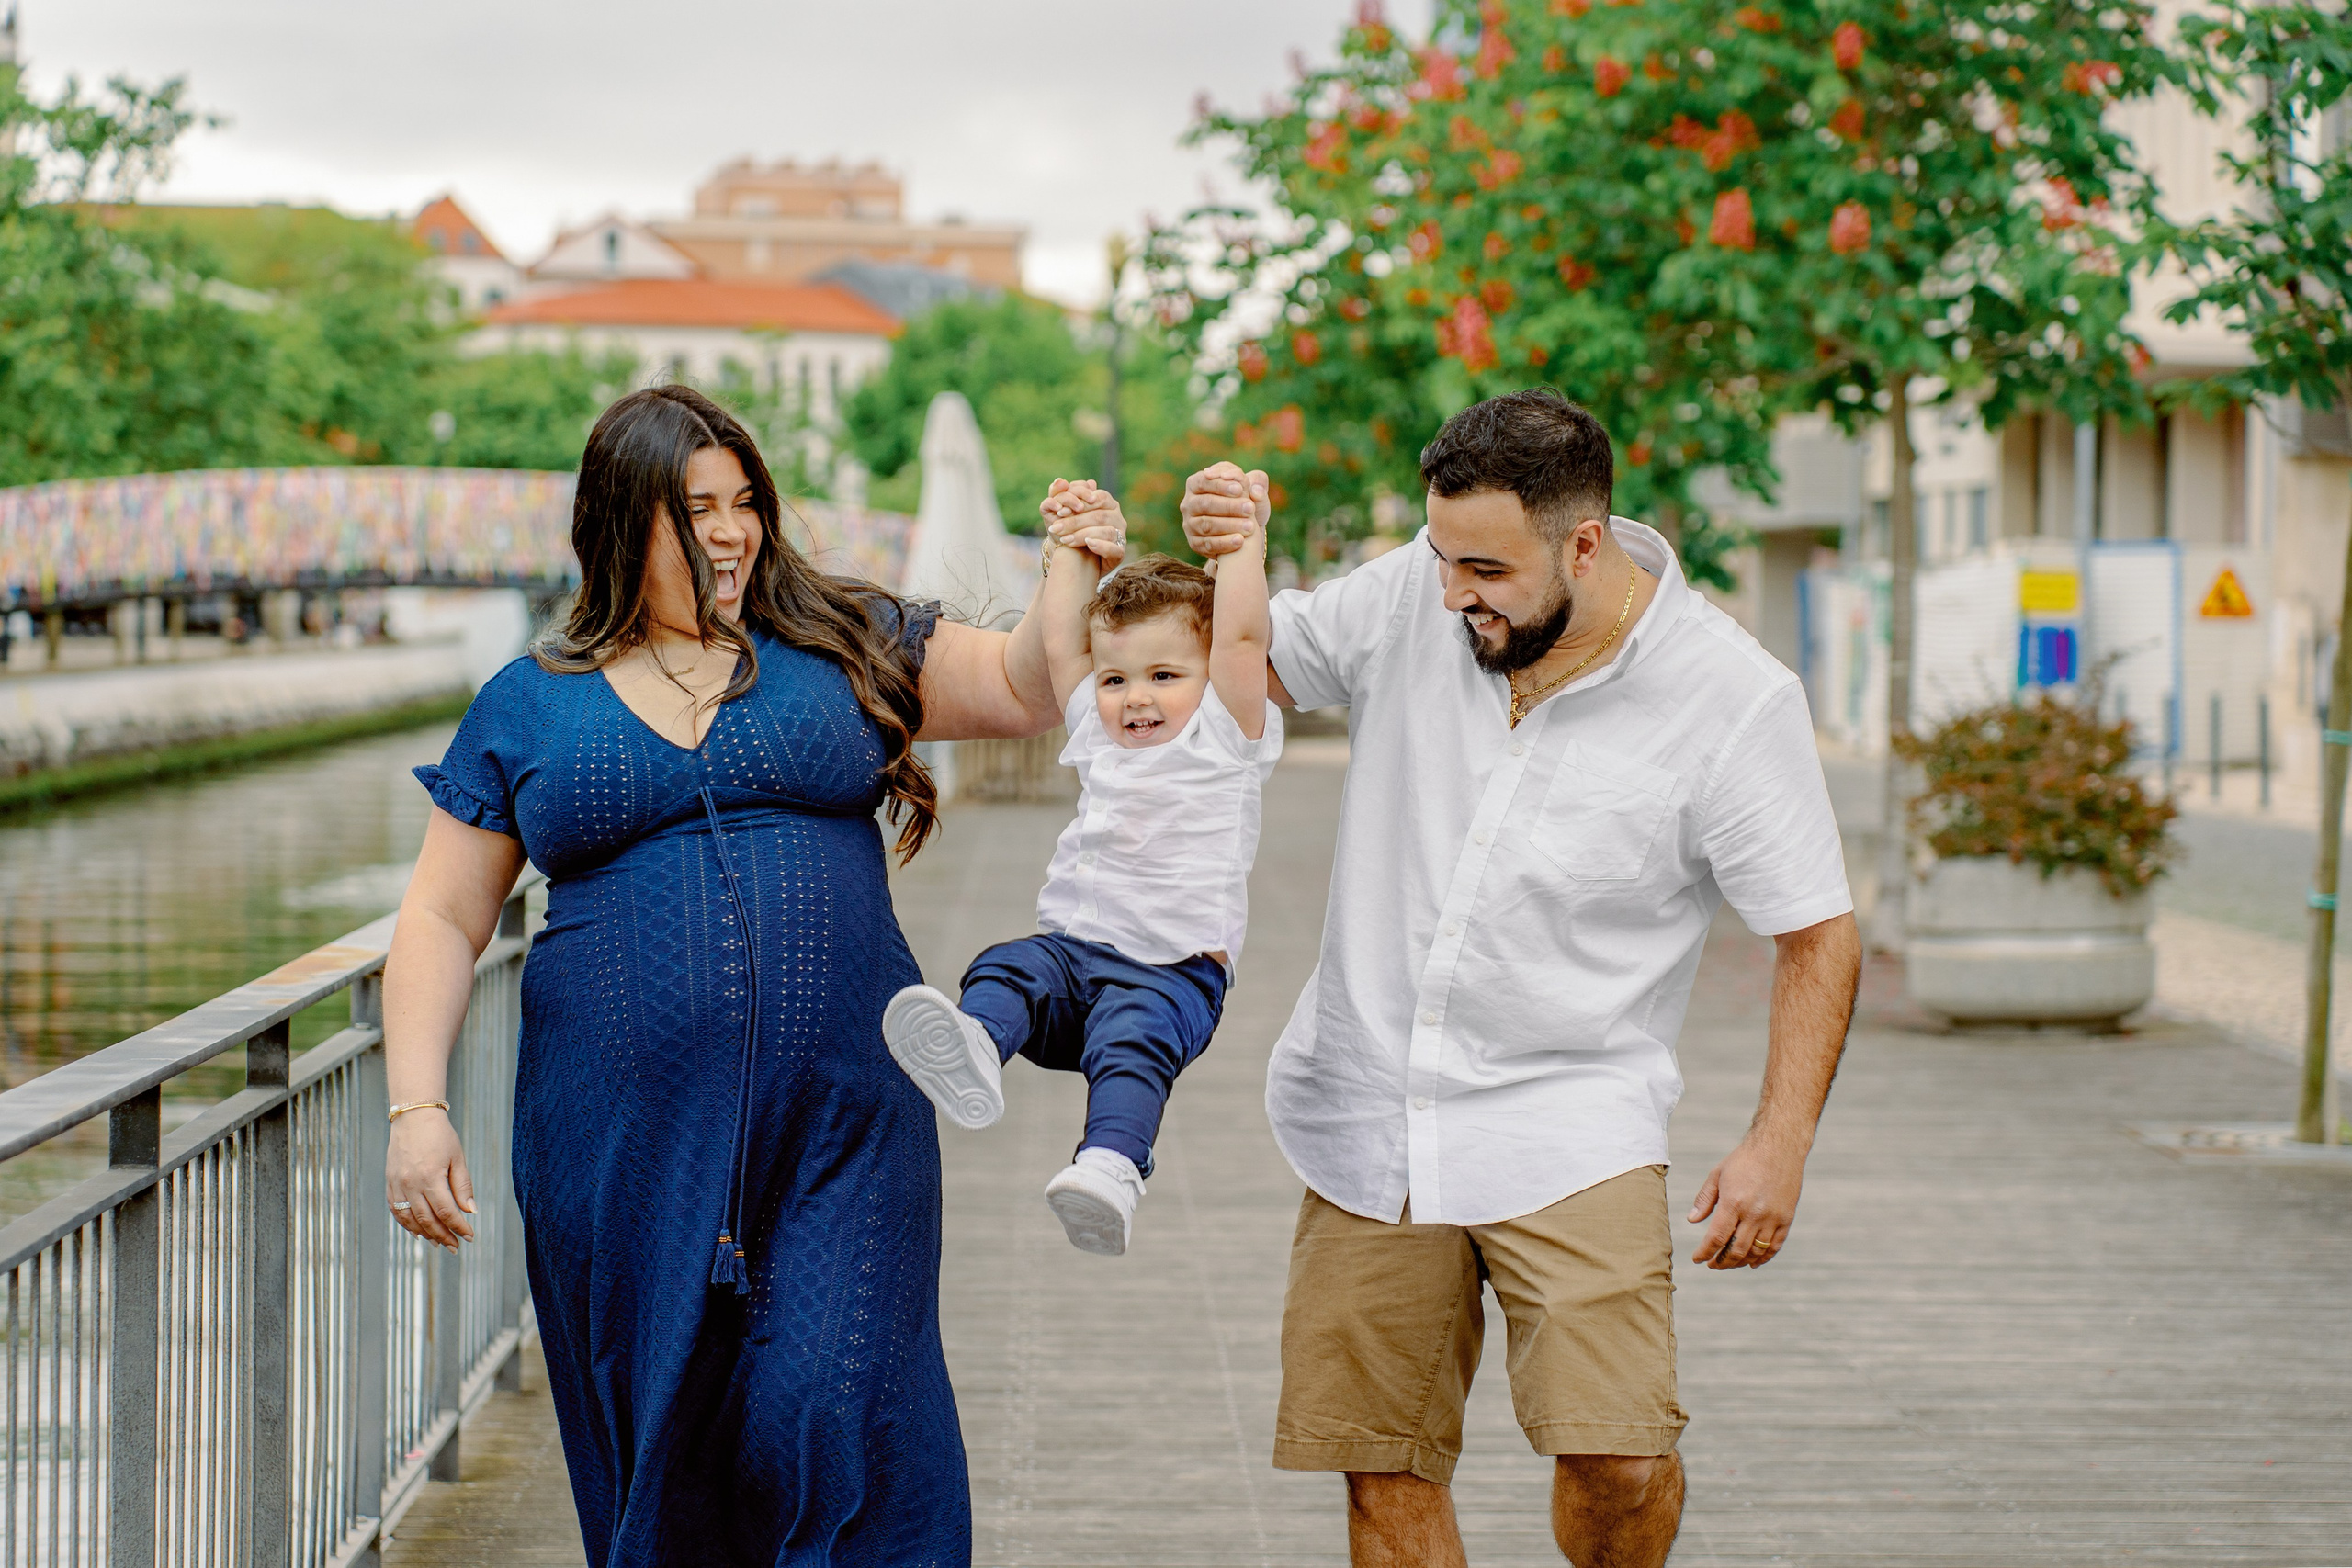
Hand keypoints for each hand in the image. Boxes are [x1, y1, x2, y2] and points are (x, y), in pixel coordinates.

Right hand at [387, 1108, 475, 1250]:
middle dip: (443, 1236)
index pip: (446, 1211)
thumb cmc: (440, 1136)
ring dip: (425, 1234)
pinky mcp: (389, 1183)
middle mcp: (411, 1184)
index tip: (469, 1236)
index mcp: (430, 1177)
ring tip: (439, 1243)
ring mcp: (397, 1185)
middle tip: (455, 1247)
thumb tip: (470, 1212)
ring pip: (410, 1219)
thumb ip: (463, 1186)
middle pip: (428, 1220)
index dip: (458, 1227)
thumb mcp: (458, 1158)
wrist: (413, 1117)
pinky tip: (418, 1232)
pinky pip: (396, 1210)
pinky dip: (406, 1224)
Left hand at [1041, 479, 1126, 567]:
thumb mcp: (1063, 513)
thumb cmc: (1071, 530)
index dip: (1079, 502)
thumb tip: (1060, 481)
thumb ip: (1060, 496)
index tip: (1059, 511)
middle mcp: (1118, 518)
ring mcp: (1121, 536)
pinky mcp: (1119, 554)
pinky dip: (1101, 545)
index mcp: (1108, 503)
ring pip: (1106, 532)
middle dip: (1075, 522)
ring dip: (1083, 535)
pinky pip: (1114, 549)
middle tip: (1056, 528)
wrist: (1076, 558)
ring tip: (1064, 539)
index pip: (1098, 497)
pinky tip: (1088, 544)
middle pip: (1099, 516)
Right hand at [1181, 463, 1269, 558]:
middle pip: (1205, 503)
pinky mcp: (1194, 543)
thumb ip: (1257, 481)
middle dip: (1229, 506)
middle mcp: (1189, 504)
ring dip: (1229, 525)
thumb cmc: (1246, 502)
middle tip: (1250, 508)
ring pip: (1207, 525)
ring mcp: (1190, 525)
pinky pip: (1208, 544)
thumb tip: (1256, 490)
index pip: (1204, 481)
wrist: (1245, 530)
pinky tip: (1240, 541)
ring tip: (1250, 526)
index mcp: (1196, 483)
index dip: (1221, 485)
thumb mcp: (1253, 489)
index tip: (1240, 489)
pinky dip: (1225, 543)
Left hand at [1686, 1128, 1806, 1269]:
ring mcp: (1773, 1218)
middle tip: (1712, 1264)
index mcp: (1734, 1202)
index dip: (1705, 1252)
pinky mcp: (1786, 1219)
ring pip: (1755, 1252)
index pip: (1716, 1238)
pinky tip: (1752, 1262)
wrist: (1779, 1147)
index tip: (1698, 1259)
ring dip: (1740, 1262)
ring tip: (1729, 1263)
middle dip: (1721, 1262)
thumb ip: (1705, 1199)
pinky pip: (1774, 1246)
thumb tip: (1692, 1220)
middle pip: (1736, 1250)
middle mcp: (1754, 1214)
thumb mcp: (1717, 1174)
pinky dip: (1763, 1258)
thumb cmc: (1744, 1159)